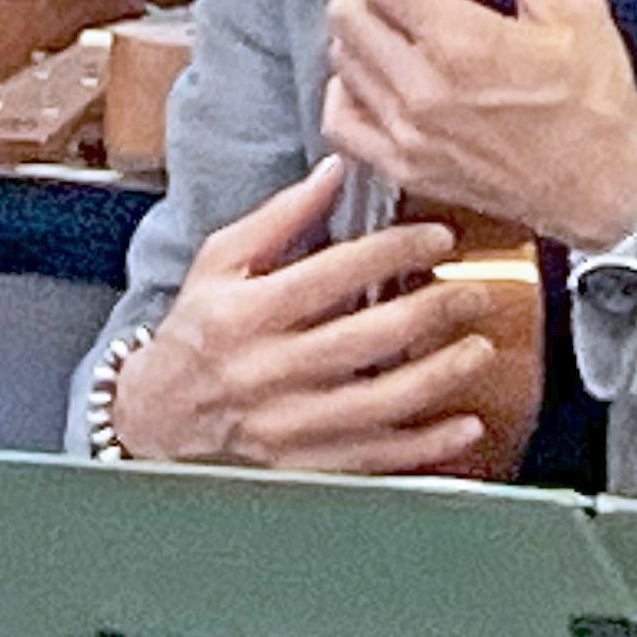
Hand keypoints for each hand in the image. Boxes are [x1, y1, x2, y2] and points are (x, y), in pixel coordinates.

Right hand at [112, 157, 524, 474]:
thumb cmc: (196, 330)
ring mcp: (286, 424)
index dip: (393, 251)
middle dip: (433, 311)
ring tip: (479, 349)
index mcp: (245, 312)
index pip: (333, 274)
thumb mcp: (219, 262)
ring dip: (439, 376)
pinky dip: (426, 448)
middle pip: (367, 339)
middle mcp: (266, 370)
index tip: (439, 238)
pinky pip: (374, 459)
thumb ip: (280, 217)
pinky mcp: (301, 465)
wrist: (156, 415)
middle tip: (473, 294)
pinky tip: (465, 426)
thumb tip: (335, 171)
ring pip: (379, 404)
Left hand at [320, 0, 636, 251]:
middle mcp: (423, 89)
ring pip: (339, 59)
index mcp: (464, 44)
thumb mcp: (572, 8)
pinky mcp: (404, 165)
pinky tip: (379, 78)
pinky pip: (340, 119)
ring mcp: (407, 132)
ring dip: (362, 30)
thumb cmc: (596, 107)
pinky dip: (348, 90)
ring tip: (401, 27)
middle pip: (347, 10)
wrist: (605, 188)